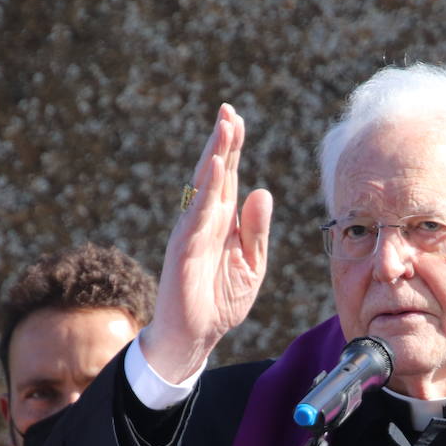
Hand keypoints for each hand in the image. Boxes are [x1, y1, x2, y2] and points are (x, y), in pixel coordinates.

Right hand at [142, 103, 273, 382]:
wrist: (194, 336)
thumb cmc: (220, 301)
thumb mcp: (251, 264)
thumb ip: (257, 230)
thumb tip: (262, 191)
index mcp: (222, 222)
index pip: (228, 178)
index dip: (232, 149)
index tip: (237, 119)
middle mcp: (204, 220)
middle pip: (214, 173)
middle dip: (222, 142)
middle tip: (228, 110)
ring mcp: (192, 231)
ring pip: (204, 186)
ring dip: (214, 156)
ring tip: (224, 128)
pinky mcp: (184, 247)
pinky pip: (197, 214)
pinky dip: (206, 190)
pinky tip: (214, 168)